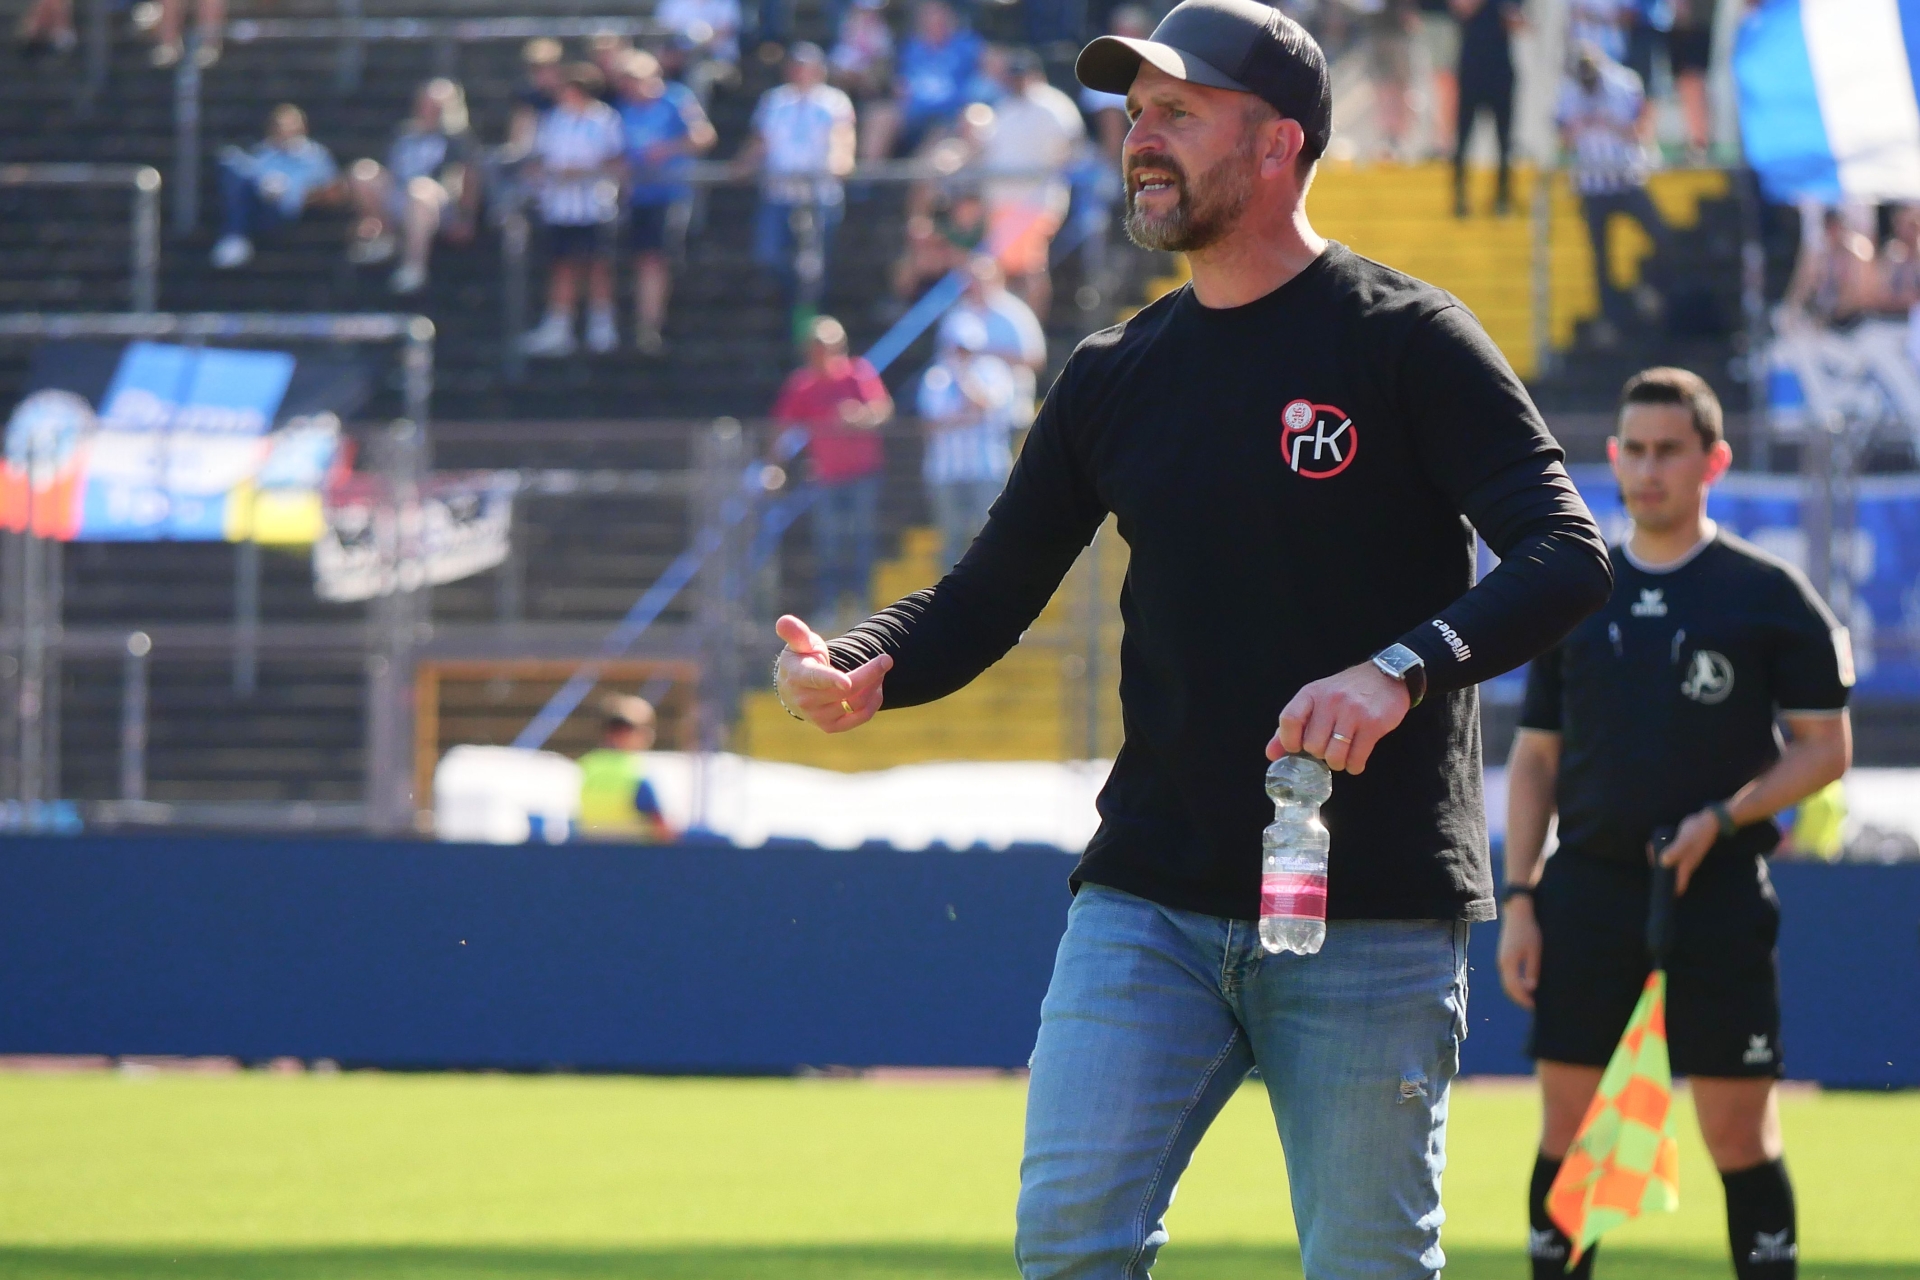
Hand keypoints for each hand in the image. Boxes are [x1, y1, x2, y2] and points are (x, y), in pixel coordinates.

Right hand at [773, 614, 891, 732]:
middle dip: (870, 673)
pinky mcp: (830, 727)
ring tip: (880, 669)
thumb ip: (795, 632)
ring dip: (874, 685)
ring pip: (857, 703)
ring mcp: (818, 716)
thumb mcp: (798, 644)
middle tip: (887, 659)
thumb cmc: (800, 660)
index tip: (847, 682)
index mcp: (798, 676)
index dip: (831, 680)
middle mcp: (806, 700)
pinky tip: (876, 688)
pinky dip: (873, 702)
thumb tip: (784, 621)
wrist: (793, 690)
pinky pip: (860, 717)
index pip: (816, 679)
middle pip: (847, 690)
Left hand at [1268, 660, 1410, 773]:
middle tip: (1328, 748)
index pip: (1289, 719)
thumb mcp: (1317, 699)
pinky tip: (1355, 761)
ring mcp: (1353, 712)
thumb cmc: (1346, 691)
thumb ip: (1293, 725)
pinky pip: (1357, 758)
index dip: (1288, 741)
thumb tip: (1271, 754)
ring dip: (1337, 763)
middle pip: (1312, 745)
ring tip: (1342, 756)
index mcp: (1312, 693)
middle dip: (1319, 754)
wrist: (1386, 676)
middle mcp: (1331, 701)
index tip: (1296, 748)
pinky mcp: (1373, 724)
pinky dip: (1354, 766)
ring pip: (1334, 755)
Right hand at [1497, 896, 1540, 1008]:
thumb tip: (1531, 988)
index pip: (1515, 988)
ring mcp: (1502, 960)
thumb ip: (1532, 970)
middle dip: (1520, 999)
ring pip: (1508, 982)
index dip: (1524, 1000)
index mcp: (1509, 963)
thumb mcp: (1535, 951)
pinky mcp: (1505, 956)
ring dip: (1518, 992)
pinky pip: (1509, 975)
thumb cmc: (1530, 930)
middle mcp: (1502, 963)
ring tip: (1533, 998)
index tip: (1535, 1007)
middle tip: (1534, 1006)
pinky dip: (1516, 984)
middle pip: (1509, 988)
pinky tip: (1528, 985)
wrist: (1518, 912)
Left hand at [1657, 808, 1721, 894]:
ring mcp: (1684, 857)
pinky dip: (1661, 852)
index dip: (1670, 893)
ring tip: (1651, 851)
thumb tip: (1663, 862)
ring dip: (1659, 862)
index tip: (1660, 896)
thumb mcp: (1684, 842)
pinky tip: (1655, 845)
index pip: (1679, 886)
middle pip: (1671, 876)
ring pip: (1669, 864)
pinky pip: (1670, 854)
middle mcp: (1684, 864)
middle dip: (1660, 875)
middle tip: (1650, 865)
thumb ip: (1675, 851)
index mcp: (1685, 866)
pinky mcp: (1682, 849)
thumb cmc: (1697, 833)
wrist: (1708, 821)